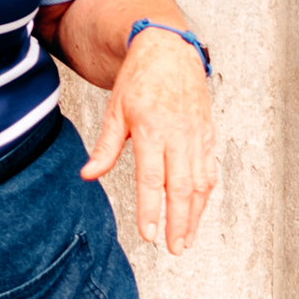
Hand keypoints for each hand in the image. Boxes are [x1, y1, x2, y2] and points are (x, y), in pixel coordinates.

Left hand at [75, 22, 218, 252]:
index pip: (152, 177)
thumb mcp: (115, 110)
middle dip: (179, 222)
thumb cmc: (140, 80)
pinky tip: (198, 212)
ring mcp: (198, 135)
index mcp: (152, 128)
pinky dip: (205, 195)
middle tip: (173, 248)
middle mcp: (179, 134)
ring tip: (186, 240)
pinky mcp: (208, 135)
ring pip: (201, 183)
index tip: (149, 235)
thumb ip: (105, 147)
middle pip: (181, 187)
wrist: (171, 51)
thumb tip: (87, 175)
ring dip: (195, 215)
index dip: (151, 208)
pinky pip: (210, 170)